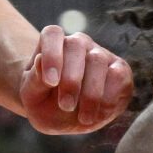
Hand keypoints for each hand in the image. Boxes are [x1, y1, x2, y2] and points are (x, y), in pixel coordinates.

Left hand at [18, 24, 134, 134]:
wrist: (65, 116)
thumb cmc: (44, 103)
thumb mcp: (33, 98)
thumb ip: (35, 80)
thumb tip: (39, 60)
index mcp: (52, 44)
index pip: (52, 34)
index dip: (52, 54)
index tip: (51, 82)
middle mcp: (78, 43)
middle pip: (76, 46)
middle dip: (71, 80)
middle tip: (66, 106)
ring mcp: (100, 54)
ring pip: (98, 60)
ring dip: (91, 93)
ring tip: (84, 119)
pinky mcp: (119, 70)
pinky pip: (118, 75)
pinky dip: (109, 97)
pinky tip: (100, 114)